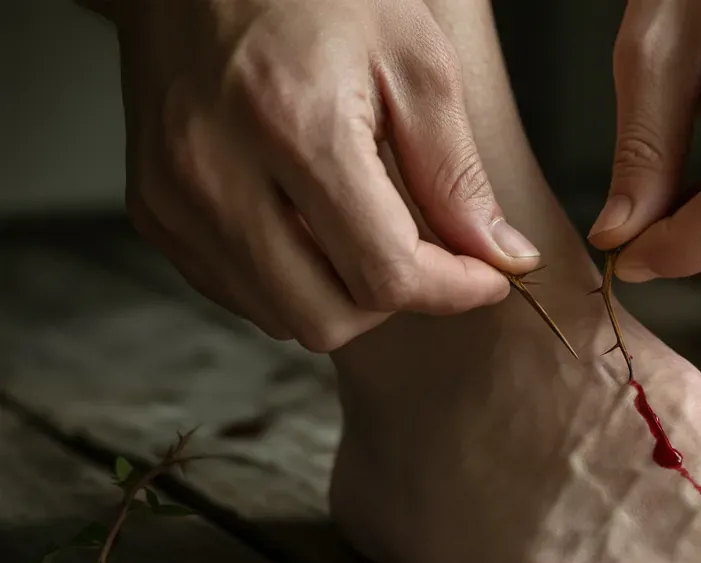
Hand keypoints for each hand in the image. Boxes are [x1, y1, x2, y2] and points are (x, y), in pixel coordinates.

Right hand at [114, 0, 540, 351]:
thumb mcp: (413, 61)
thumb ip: (456, 172)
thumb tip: (501, 255)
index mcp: (292, 126)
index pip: (383, 273)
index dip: (452, 290)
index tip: (485, 275)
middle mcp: (216, 172)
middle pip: (328, 319)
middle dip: (394, 300)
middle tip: (426, 253)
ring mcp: (173, 197)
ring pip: (280, 318)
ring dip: (341, 295)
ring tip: (366, 229)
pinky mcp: (153, 208)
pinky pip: (237, 292)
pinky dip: (289, 280)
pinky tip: (311, 225)